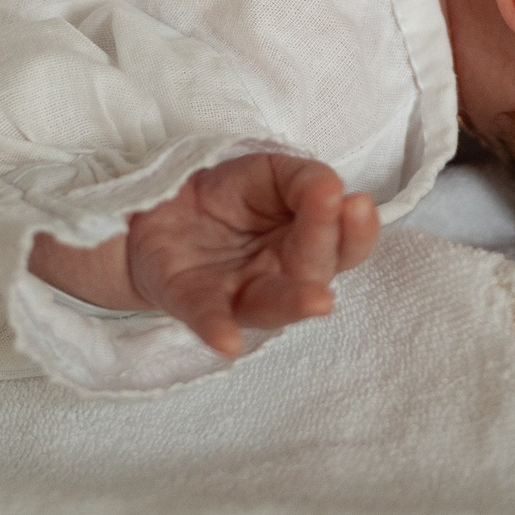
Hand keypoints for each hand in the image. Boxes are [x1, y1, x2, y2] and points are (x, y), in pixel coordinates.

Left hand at [28, 153, 380, 358]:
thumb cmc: (227, 196)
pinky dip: (217, 329)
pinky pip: (207, 318)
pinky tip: (228, 341)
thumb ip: (304, 180)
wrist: (157, 207)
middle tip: (341, 211)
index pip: (344, 244)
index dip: (357, 229)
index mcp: (307, 244)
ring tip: (319, 301)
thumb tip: (332, 187)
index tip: (357, 204)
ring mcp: (238, 294)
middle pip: (314, 270)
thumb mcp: (269, 172)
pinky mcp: (192, 301)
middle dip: (328, 243)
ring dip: (295, 303)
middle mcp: (280, 276)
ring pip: (271, 303)